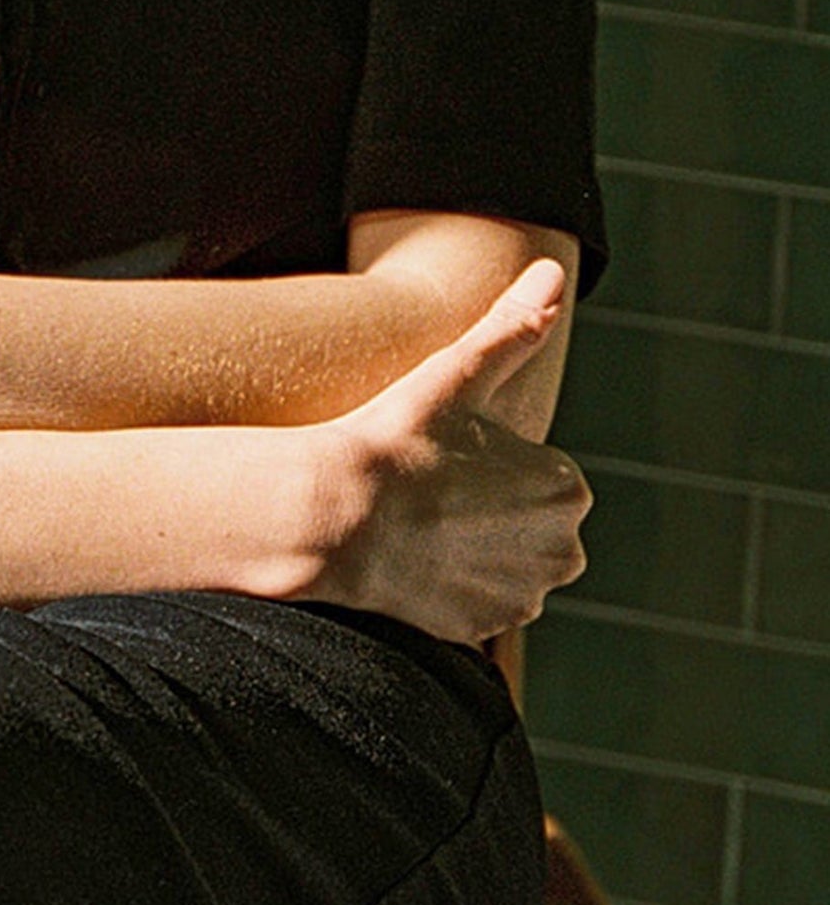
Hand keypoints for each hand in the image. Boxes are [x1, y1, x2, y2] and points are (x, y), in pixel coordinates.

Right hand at [307, 260, 589, 645]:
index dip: (489, 464)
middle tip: (427, 489)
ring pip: (503, 565)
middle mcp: (562, 550)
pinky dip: (449, 588)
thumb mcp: (459, 372)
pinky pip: (474, 604)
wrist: (337, 516)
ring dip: (470, 550)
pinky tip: (411, 559)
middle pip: (527, 525)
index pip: (539, 477)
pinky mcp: (483, 633)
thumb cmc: (396, 437)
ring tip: (416, 523)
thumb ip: (514, 325)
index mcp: (567, 488)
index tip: (445, 456)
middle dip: (489, 511)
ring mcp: (522, 597)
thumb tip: (552, 272)